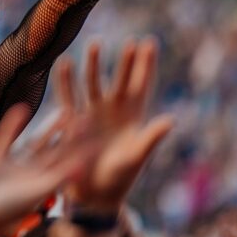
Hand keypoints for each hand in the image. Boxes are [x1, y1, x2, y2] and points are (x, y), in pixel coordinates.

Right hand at [0, 104, 90, 236]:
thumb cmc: (1, 212)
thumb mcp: (33, 194)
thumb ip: (56, 178)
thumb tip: (83, 166)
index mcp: (44, 186)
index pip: (69, 165)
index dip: (83, 150)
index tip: (99, 137)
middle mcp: (33, 176)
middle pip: (57, 153)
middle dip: (71, 136)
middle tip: (86, 115)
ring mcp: (15, 168)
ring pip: (37, 144)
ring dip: (50, 128)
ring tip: (63, 109)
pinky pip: (8, 138)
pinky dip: (14, 124)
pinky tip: (21, 107)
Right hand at [58, 39, 173, 212]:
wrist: (92, 194)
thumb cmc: (119, 178)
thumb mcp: (136, 157)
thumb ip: (151, 138)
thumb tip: (171, 120)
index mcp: (133, 117)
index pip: (141, 85)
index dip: (146, 65)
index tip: (150, 42)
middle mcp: (113, 111)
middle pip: (121, 79)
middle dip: (125, 61)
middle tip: (130, 42)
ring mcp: (93, 113)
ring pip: (94, 82)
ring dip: (95, 64)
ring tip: (97, 43)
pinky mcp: (74, 119)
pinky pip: (69, 94)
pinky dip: (66, 79)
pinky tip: (64, 62)